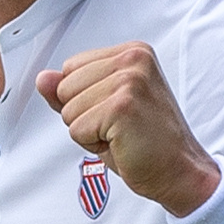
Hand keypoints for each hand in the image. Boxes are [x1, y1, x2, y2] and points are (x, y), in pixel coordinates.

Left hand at [34, 41, 221, 216]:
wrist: (181, 171)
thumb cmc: (147, 142)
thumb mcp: (104, 108)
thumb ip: (72, 90)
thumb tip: (42, 78)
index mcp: (132, 52)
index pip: (70, 67)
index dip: (84, 99)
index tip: (118, 112)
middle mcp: (133, 59)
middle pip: (65, 86)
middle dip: (84, 115)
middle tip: (120, 127)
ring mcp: (129, 81)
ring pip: (68, 109)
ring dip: (89, 132)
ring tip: (122, 135)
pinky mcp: (122, 107)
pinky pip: (77, 129)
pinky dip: (93, 145)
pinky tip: (123, 144)